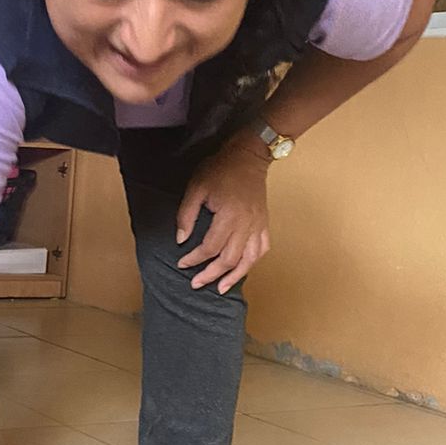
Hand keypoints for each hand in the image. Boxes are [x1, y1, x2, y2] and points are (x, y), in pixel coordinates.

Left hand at [176, 146, 270, 292]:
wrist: (249, 156)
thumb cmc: (220, 169)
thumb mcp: (196, 187)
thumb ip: (187, 215)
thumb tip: (181, 240)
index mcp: (228, 216)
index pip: (210, 247)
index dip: (194, 258)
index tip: (182, 263)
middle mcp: (246, 224)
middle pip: (229, 259)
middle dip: (211, 274)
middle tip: (196, 283)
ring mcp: (258, 225)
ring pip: (248, 259)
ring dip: (234, 276)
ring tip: (221, 288)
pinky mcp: (264, 223)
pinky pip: (262, 249)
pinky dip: (252, 262)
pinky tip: (242, 270)